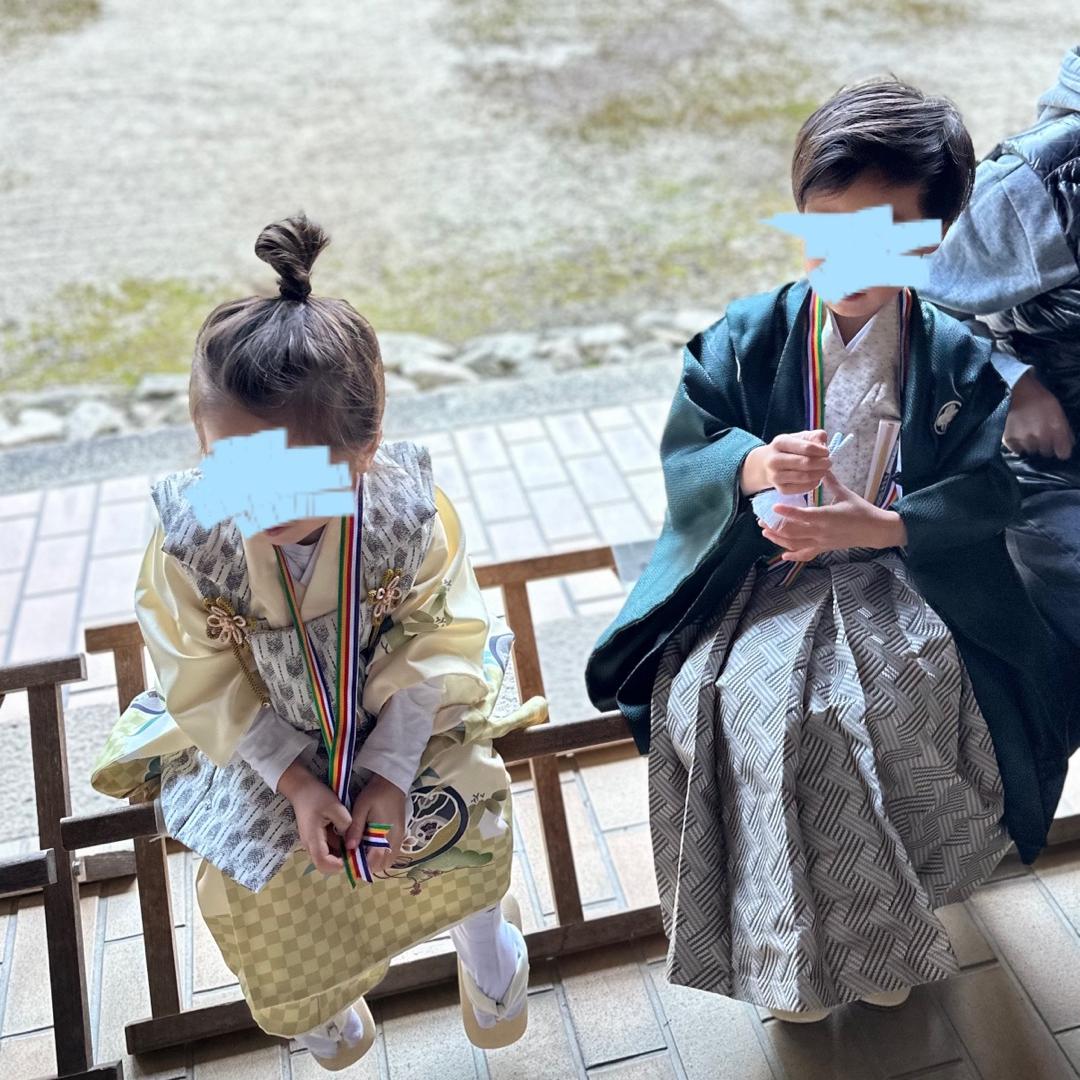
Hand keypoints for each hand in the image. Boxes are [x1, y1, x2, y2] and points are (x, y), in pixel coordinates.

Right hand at [278, 760, 351, 874]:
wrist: (302, 788)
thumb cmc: (316, 796)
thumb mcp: (334, 806)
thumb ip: (345, 823)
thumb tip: (351, 837)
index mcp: (313, 839)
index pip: (323, 863)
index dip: (338, 865)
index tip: (352, 857)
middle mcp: (310, 845)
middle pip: (325, 864)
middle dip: (341, 861)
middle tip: (357, 851)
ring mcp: (312, 842)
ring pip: (327, 857)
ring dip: (340, 854)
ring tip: (355, 843)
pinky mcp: (315, 838)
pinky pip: (327, 847)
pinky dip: (338, 846)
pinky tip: (348, 836)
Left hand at [344, 774, 407, 876]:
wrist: (392, 783)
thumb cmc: (375, 794)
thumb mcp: (361, 808)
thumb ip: (355, 828)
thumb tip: (349, 848)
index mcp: (385, 833)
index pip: (375, 859)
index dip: (362, 865)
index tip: (350, 864)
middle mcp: (395, 839)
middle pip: (383, 864)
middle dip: (368, 866)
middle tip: (355, 859)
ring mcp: (400, 838)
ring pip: (389, 861)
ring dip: (376, 863)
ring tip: (363, 855)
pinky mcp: (401, 835)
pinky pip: (393, 854)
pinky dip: (383, 857)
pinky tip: (372, 850)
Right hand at [741, 430, 831, 495]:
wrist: (766, 464)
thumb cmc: (788, 449)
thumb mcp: (798, 437)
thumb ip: (814, 436)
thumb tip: (823, 443)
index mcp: (780, 443)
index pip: (806, 448)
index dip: (821, 451)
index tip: (827, 452)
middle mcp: (774, 460)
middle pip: (805, 463)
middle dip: (822, 463)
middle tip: (829, 463)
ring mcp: (776, 476)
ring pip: (804, 477)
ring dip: (819, 474)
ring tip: (824, 471)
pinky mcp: (780, 489)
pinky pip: (801, 489)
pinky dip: (813, 484)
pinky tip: (816, 479)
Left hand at [761, 472, 907, 561]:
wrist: (875, 530)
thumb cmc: (861, 510)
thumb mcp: (845, 493)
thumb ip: (830, 481)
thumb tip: (820, 466)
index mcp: (827, 516)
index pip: (803, 515)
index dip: (787, 512)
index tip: (774, 506)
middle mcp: (822, 531)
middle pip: (793, 531)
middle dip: (775, 526)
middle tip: (761, 520)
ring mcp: (822, 542)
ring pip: (796, 544)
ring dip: (779, 539)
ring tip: (765, 532)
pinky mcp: (824, 548)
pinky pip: (807, 554)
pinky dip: (794, 556)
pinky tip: (783, 555)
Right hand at [1005, 370, 1074, 459]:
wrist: (1019, 391)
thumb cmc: (1041, 401)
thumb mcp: (1059, 413)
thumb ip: (1065, 431)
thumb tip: (1068, 445)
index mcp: (1056, 431)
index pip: (1063, 454)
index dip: (1062, 450)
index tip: (1059, 448)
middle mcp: (1040, 438)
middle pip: (1046, 453)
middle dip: (1045, 446)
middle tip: (1040, 434)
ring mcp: (1024, 440)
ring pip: (1031, 451)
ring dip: (1031, 445)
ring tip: (1028, 432)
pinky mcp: (1010, 440)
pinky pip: (1016, 450)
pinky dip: (1018, 445)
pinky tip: (1019, 434)